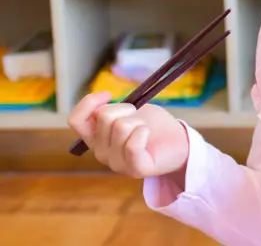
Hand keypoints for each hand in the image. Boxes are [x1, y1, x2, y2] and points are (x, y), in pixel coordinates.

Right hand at [68, 91, 189, 178]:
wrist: (179, 141)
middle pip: (104, 116)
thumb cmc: (153, 124)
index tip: (109, 94)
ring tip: (145, 129)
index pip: (76, 120)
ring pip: (120, 126)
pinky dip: (143, 131)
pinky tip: (148, 133)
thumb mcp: (130, 111)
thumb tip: (100, 108)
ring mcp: (116, 163)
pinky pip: (133, 144)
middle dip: (126, 108)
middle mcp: (101, 152)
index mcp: (96, 138)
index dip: (89, 102)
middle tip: (138, 118)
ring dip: (138, 121)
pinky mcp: (135, 169)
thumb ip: (110, 110)